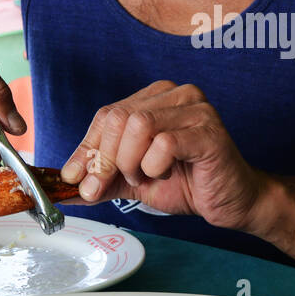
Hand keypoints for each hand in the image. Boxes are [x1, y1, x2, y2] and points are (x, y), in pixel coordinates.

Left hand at [60, 81, 265, 230]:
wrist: (229, 202)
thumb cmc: (187, 183)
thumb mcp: (133, 180)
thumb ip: (102, 177)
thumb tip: (64, 183)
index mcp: (156, 97)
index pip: (107, 114)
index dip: (87, 148)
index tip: (74, 177)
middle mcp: (177, 94)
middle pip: (119, 118)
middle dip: (106, 159)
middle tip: (106, 186)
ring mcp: (196, 109)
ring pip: (138, 126)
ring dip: (132, 162)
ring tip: (147, 176)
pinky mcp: (208, 131)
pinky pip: (164, 144)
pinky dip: (155, 166)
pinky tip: (167, 173)